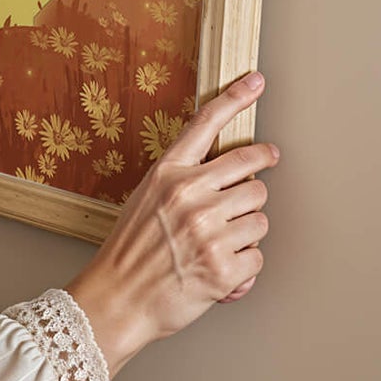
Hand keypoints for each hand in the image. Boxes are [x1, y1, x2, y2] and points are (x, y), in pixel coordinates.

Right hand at [64, 71, 277, 374]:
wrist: (118, 299)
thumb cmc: (131, 250)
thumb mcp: (147, 198)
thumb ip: (185, 181)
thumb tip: (233, 177)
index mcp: (168, 173)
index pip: (207, 123)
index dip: (236, 98)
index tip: (257, 81)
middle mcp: (190, 195)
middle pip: (253, 177)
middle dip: (253, 192)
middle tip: (248, 198)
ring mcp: (208, 231)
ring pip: (261, 219)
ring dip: (248, 234)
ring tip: (218, 246)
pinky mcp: (223, 268)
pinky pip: (258, 257)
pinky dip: (245, 268)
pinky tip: (221, 272)